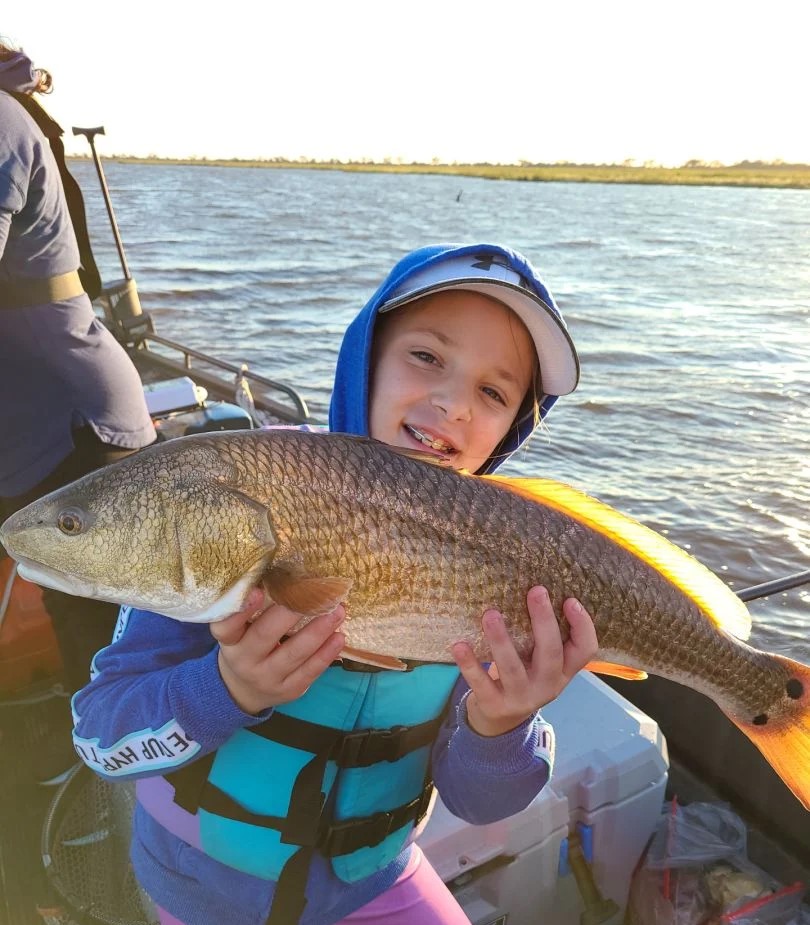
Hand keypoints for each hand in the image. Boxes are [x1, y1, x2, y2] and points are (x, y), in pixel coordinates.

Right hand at [210, 586, 345, 714]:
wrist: (244, 690)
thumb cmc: (246, 645)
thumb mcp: (240, 629)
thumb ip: (253, 609)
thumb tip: (288, 575)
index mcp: (229, 641)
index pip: (226, 627)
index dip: (241, 610)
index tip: (258, 590)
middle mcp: (244, 661)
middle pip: (265, 636)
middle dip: (292, 613)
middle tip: (316, 592)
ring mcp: (266, 678)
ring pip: (293, 654)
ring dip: (318, 631)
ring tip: (338, 611)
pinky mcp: (288, 690)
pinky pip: (309, 671)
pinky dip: (326, 653)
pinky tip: (339, 636)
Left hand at [451, 586, 597, 736]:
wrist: (502, 721)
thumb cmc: (524, 675)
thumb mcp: (541, 661)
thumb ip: (542, 636)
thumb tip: (533, 590)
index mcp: (563, 671)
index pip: (585, 650)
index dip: (582, 625)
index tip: (569, 599)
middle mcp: (547, 685)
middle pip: (551, 653)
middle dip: (544, 621)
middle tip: (536, 591)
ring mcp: (521, 698)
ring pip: (513, 668)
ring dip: (501, 640)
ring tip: (490, 614)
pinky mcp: (495, 705)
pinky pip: (481, 684)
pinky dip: (469, 665)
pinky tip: (459, 645)